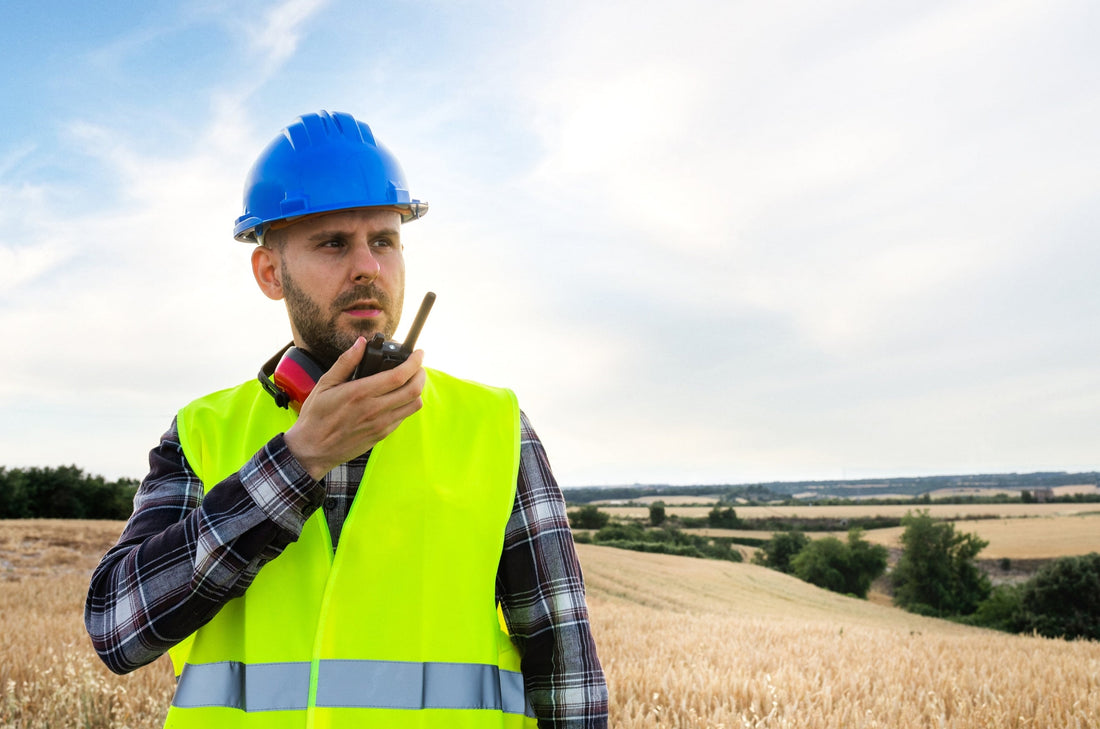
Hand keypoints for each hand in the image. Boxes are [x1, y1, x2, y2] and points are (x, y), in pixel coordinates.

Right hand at [284, 336, 425, 480]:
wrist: (312, 450)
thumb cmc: (316, 417)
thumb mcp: (325, 384)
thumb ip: (346, 362)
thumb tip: (360, 343)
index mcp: (361, 393)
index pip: (399, 376)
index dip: (414, 362)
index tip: (419, 353)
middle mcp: (374, 409)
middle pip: (413, 390)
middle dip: (421, 374)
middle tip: (417, 366)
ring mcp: (380, 424)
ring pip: (414, 405)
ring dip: (417, 390)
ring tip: (410, 381)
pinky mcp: (381, 435)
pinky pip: (403, 417)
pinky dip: (406, 404)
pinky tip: (397, 398)